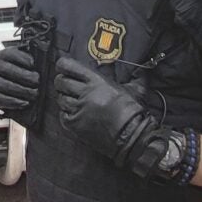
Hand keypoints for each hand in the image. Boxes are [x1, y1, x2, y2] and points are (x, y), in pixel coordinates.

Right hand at [0, 45, 40, 120]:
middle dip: (26, 77)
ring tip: (35, 93)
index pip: (12, 55)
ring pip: (6, 86)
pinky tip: (25, 103)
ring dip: (23, 91)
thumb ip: (27, 55)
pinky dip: (15, 102)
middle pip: (10, 71)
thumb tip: (41, 54)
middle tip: (38, 81)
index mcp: (1, 55)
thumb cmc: (11, 70)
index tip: (34, 65)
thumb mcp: (17, 59)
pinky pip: (1, 100)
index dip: (24, 59)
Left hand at [50, 56, 179, 180]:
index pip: (70, 67)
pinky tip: (73, 112)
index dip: (63, 65)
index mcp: (98, 82)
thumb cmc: (134, 113)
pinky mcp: (76, 125)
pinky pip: (63, 115)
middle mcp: (86, 94)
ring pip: (60, 98)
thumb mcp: (135, 89)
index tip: (62, 66)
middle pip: (61, 82)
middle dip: (61, 81)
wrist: (131, 136)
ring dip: (63, 97)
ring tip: (71, 99)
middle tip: (65, 84)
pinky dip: (65, 113)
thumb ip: (134, 77)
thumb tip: (141, 72)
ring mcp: (79, 110)